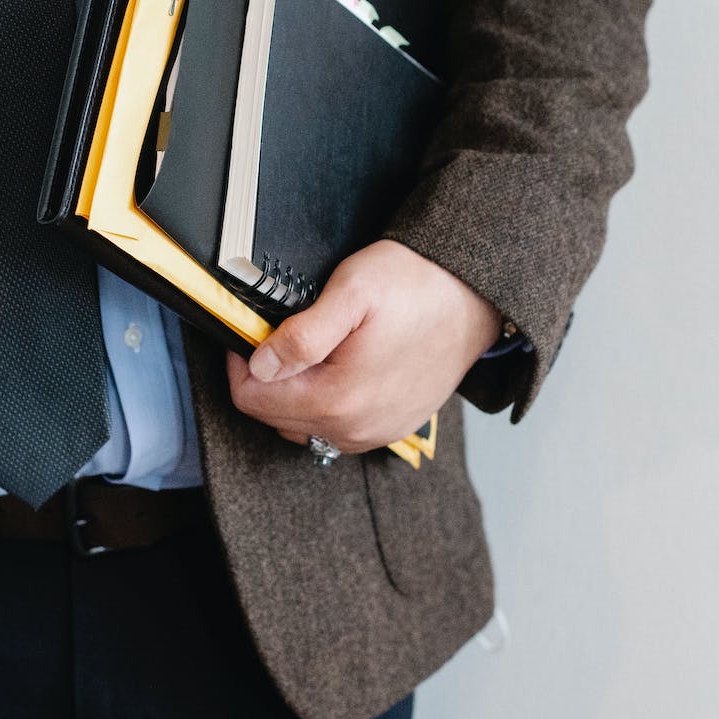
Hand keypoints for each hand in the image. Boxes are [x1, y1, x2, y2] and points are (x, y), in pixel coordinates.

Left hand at [226, 239, 501, 453]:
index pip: (252, 399)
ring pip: (304, 426)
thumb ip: (300, 336)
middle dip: (269, 378)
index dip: (243, 361)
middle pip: (275, 417)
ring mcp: (376, 432)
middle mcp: (355, 429)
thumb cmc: (417, 286)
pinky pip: (337, 428)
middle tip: (284, 334)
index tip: (253, 331)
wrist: (475, 295)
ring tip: (314, 349)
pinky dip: (326, 403)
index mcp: (338, 400)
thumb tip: (259, 365)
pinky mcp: (393, 427)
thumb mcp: (351, 293)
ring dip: (296, 392)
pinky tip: (339, 368)